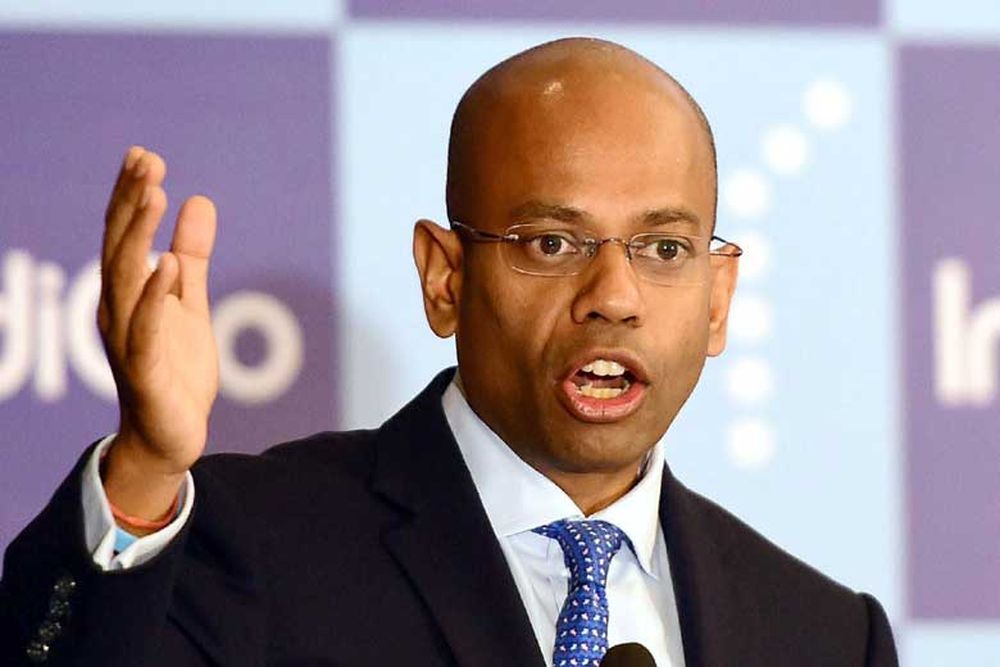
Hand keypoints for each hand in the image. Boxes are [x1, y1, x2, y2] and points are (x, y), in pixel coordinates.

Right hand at [98, 147, 218, 522]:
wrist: (171, 436)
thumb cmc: (175, 368)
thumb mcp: (191, 303)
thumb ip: (194, 255)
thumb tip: (200, 199)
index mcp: (127, 293)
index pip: (124, 235)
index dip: (130, 195)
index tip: (144, 154)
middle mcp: (117, 311)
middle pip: (118, 247)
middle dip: (130, 202)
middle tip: (146, 160)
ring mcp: (126, 341)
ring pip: (124, 281)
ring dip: (138, 237)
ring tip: (155, 195)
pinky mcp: (144, 371)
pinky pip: (144, 331)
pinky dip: (154, 297)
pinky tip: (168, 265)